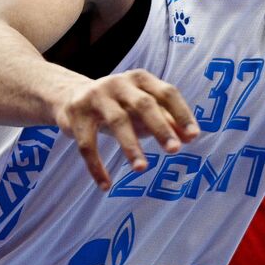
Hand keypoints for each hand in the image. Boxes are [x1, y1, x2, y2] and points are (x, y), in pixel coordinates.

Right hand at [52, 68, 200, 189]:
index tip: (194, 136)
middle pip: (143, 104)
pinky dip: (96, 166)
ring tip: (142, 168)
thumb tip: (190, 137)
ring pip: (116, 121)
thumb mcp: (144, 109)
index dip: (182, 113)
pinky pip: (87, 144)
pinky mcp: (76, 115)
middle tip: (174, 150)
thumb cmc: (120, 106)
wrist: (71, 97)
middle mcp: (120, 84)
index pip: (167, 92)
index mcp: (141, 79)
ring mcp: (96, 97)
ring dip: (131, 146)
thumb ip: (168, 120)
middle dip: (160, 127)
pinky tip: (105, 185)